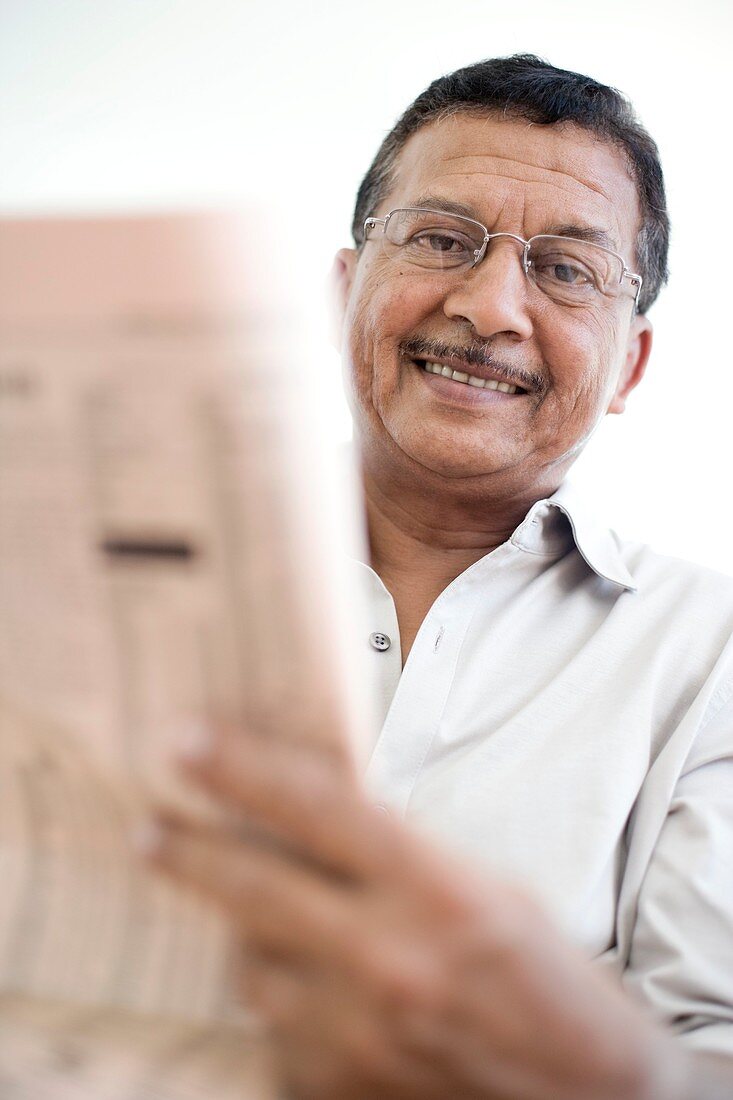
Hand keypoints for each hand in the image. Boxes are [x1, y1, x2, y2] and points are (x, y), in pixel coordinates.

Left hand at [140, 723, 685, 1099]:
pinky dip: (283, 1010)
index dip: (243, 769)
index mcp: (439, 891)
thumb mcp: (491, 888)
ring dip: (248, 940)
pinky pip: (277, 1039)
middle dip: (190, 853)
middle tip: (149, 831)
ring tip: (258, 922)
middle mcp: (392, 960)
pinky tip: (309, 996)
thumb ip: (402, 853)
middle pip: (256, 890)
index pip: (319, 809)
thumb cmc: (550, 979)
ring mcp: (362, 1036)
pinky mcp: (346, 1090)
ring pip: (254, 971)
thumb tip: (311, 813)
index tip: (185, 742)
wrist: (594, 1097)